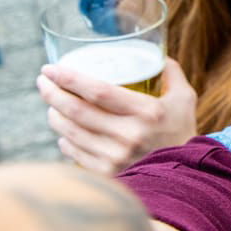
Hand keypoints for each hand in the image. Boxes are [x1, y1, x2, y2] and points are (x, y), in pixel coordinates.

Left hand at [37, 58, 197, 174]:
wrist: (187, 175)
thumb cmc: (183, 132)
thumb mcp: (185, 99)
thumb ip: (172, 75)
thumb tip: (161, 55)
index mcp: (147, 112)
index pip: (98, 91)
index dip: (70, 78)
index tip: (51, 68)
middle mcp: (129, 135)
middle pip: (77, 111)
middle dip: (52, 93)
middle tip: (42, 81)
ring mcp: (116, 156)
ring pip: (71, 132)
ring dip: (55, 115)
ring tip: (51, 104)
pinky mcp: (109, 173)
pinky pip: (75, 154)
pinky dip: (65, 140)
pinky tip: (64, 133)